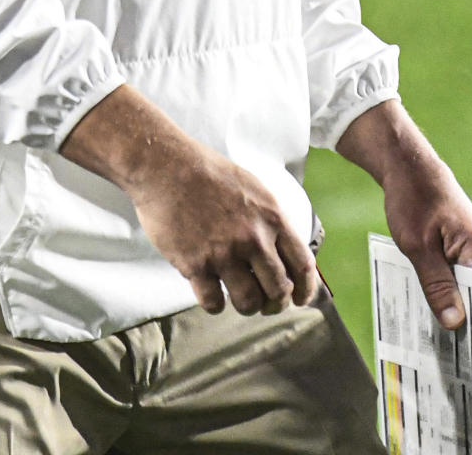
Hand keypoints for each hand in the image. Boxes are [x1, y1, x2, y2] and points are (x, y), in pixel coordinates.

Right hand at [59, 84, 316, 316]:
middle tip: (266, 304)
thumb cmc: (208, 173)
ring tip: (238, 296)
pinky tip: (211, 291)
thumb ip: (270, 220)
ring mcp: (224, 253)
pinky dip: (214, 304)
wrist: (166, 166)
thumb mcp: (253, 188)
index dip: (305, 289)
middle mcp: (252, 238)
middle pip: (278, 291)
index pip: (302, 265)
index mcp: (271, 217)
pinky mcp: (196, 265)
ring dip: (246, 305)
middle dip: (275, 303)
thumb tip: (283, 251)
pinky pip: (214, 303)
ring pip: (249, 303)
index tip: (299, 300)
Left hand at [337, 100, 471, 329]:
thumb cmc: (412, 199)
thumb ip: (436, 285)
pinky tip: (430, 305)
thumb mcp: (416, 246)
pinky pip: (460, 274)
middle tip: (446, 352)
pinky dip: (447, 288)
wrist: (408, 165)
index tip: (466, 356)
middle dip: (464, 320)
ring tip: (435, 335)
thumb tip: (454, 325)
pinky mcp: (464, 244)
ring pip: (469, 286)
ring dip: (453, 304)